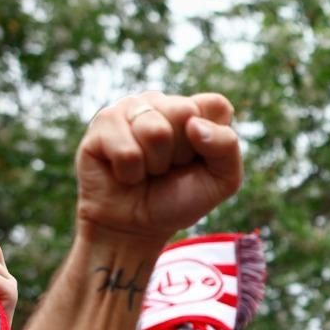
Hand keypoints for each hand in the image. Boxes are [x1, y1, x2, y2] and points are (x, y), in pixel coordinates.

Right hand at [75, 91, 242, 244]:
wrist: (135, 227)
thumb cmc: (178, 200)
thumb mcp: (221, 181)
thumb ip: (227, 147)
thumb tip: (194, 123)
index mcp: (195, 111)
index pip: (217, 106)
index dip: (212, 139)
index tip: (198, 160)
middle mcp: (162, 102)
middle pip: (185, 111)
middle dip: (181, 152)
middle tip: (169, 167)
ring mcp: (130, 108)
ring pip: (155, 130)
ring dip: (154, 164)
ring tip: (146, 169)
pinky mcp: (103, 123)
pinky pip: (126, 149)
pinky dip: (130, 172)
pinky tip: (124, 172)